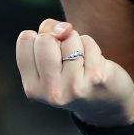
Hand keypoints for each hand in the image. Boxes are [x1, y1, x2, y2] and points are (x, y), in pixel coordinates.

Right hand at [15, 19, 133, 126]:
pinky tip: (95, 64)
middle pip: (45, 39)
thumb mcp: (51, 64)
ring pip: (69, 37)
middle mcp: (50, 90)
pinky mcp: (95, 77)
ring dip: (78, 43)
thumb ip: (47, 38)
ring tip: (82, 62)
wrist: (107, 106)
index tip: (52, 51)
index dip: (41, 36)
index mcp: (32, 87)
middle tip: (68, 55)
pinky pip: (88, 42)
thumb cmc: (75, 77)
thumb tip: (63, 28)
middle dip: (59, 38)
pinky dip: (92, 47)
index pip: (26, 40)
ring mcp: (73, 85)